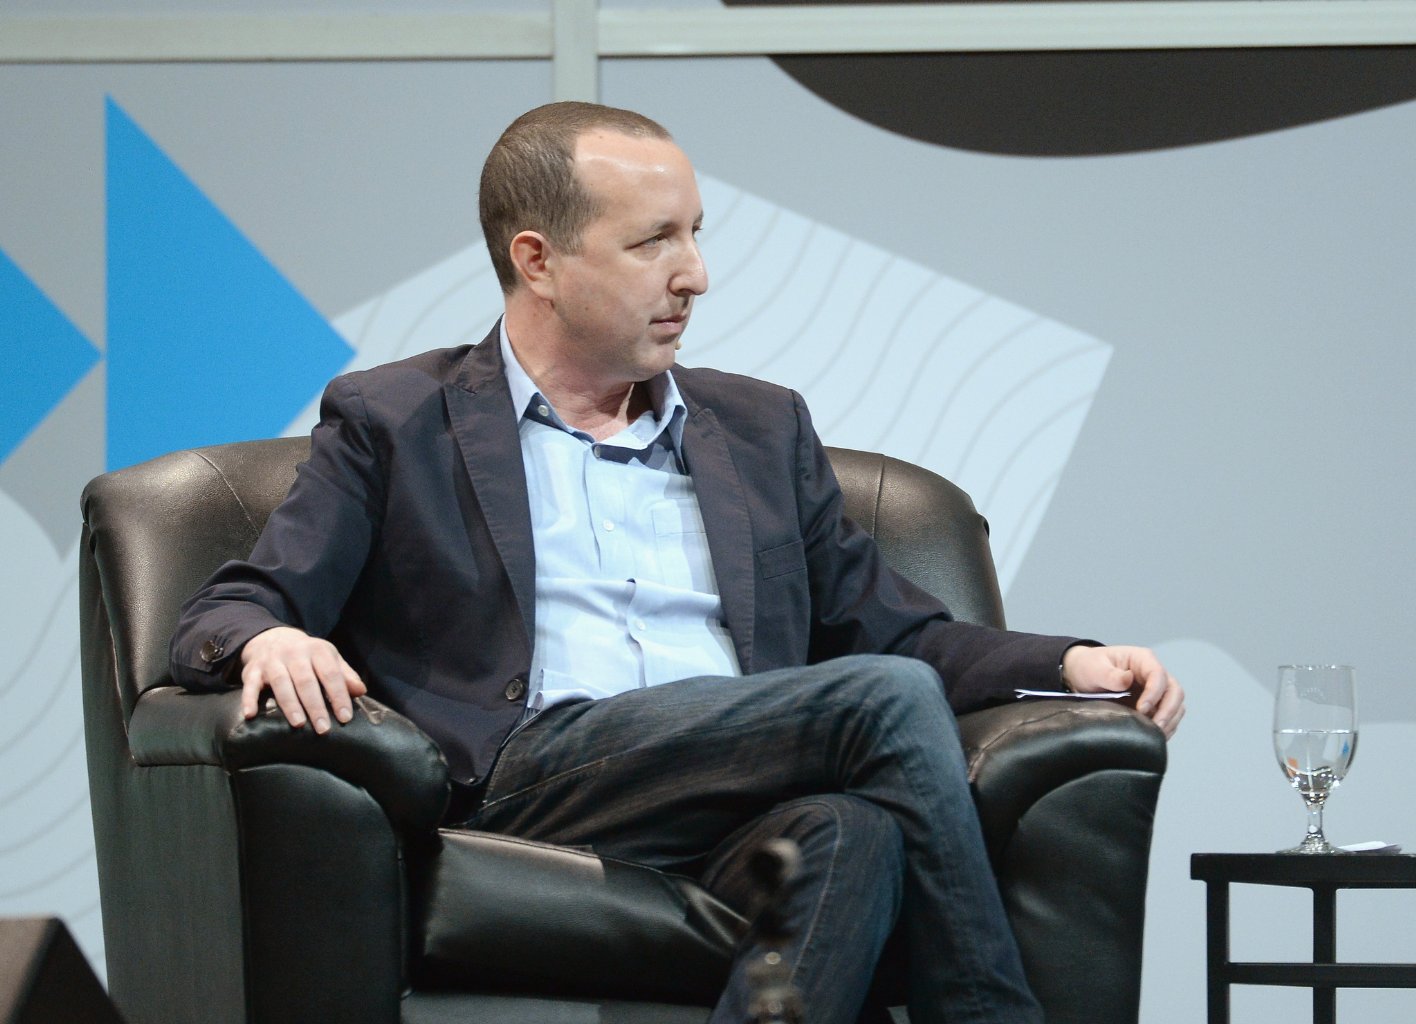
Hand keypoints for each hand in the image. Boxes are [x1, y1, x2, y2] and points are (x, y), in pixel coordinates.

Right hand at [239, 625, 366, 733]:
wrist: (273, 638)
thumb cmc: (308, 656)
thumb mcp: (329, 658)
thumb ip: (345, 675)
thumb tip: (361, 691)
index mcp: (317, 650)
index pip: (331, 674)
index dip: (339, 696)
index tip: (345, 717)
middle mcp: (295, 654)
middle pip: (306, 681)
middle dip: (315, 706)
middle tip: (323, 728)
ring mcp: (272, 661)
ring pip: (281, 683)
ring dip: (290, 704)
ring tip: (298, 724)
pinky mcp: (253, 670)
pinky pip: (249, 685)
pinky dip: (248, 699)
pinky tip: (250, 715)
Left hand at [1062, 644, 1184, 739]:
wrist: (1083, 675)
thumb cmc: (1089, 667)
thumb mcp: (1094, 668)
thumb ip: (1109, 675)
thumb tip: (1128, 679)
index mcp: (1142, 659)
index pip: (1158, 675)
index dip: (1154, 693)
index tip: (1142, 709)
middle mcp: (1154, 674)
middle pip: (1175, 692)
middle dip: (1168, 711)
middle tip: (1155, 727)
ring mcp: (1156, 690)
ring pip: (1176, 706)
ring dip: (1169, 721)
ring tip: (1154, 735)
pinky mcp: (1154, 705)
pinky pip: (1168, 717)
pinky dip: (1165, 727)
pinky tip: (1152, 736)